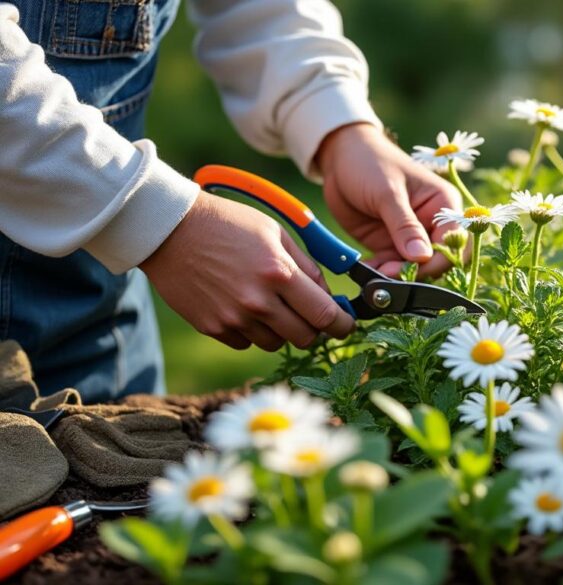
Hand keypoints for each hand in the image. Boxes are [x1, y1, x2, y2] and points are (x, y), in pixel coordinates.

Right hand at [140, 192, 353, 350]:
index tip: (346, 325)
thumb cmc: (228, 224)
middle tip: (308, 314)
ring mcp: (233, 318)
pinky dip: (252, 330)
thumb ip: (306, 266)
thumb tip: (328, 295)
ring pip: (276, 343)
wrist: (170, 230)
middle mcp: (258, 301)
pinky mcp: (212, 327)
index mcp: (279, 274)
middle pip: (305, 338)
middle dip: (314, 329)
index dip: (342, 325)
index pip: (325, 315)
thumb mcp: (275, 233)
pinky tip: (242, 306)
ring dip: (281, 330)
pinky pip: (246, 342)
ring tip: (270, 304)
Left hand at [316, 123, 460, 277]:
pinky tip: (367, 271)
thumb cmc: (370, 162)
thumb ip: (404, 225)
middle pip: (437, 260)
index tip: (414, 269)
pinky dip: (380, 273)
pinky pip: (391, 268)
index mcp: (442, 205)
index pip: (454, 241)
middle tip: (389, 276)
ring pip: (413, 268)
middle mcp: (432, 224)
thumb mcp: (388, 192)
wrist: (339, 158)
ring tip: (374, 275)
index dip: (439, 259)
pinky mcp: (390, 245)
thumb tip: (421, 257)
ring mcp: (411, 237)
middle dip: (416, 272)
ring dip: (396, 277)